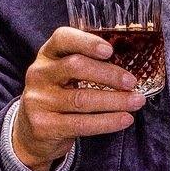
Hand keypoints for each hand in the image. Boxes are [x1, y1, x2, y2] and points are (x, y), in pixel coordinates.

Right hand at [12, 24, 146, 170]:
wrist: (32, 132)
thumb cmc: (59, 96)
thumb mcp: (64, 74)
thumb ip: (87, 63)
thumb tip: (131, 62)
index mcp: (47, 54)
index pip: (62, 38)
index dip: (87, 42)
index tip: (110, 50)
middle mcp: (39, 74)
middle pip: (75, 67)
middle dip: (108, 74)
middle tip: (132, 82)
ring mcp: (38, 100)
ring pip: (81, 99)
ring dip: (115, 101)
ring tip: (136, 101)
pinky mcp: (43, 125)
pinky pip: (80, 124)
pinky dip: (107, 122)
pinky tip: (125, 119)